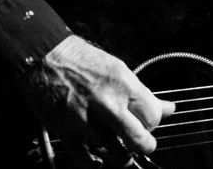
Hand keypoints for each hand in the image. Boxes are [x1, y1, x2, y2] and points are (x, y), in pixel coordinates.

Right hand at [18, 35, 175, 165]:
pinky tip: (97, 159)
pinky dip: (93, 164)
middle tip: (142, 144)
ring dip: (117, 153)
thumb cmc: (79, 59)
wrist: (42, 55)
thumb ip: (142, 93)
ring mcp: (85, 119)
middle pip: (139, 140)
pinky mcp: (65, 130)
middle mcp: (106, 102)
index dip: (152, 123)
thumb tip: (169, 108)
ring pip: (113, 152)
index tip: (146, 123)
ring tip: (117, 148)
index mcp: (123, 83)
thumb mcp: (117, 69)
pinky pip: (84, 159)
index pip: (152, 117)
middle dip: (144, 146)